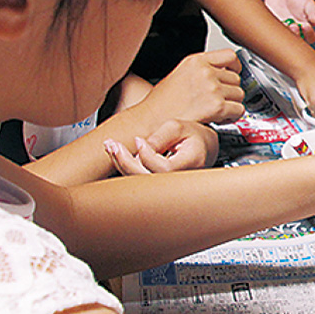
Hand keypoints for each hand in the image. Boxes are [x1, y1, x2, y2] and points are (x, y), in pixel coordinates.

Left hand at [104, 120, 218, 174]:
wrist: (204, 148)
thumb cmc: (193, 136)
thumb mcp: (178, 127)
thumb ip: (159, 137)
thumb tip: (138, 146)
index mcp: (192, 163)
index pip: (165, 168)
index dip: (148, 155)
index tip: (140, 140)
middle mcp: (182, 179)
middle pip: (149, 180)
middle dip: (125, 162)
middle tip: (111, 145)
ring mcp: (172, 186)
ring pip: (142, 182)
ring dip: (121, 164)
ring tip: (111, 146)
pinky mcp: (160, 185)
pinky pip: (141, 180)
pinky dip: (126, 167)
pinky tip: (117, 154)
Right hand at [141, 49, 245, 124]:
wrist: (151, 120)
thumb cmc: (161, 103)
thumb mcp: (180, 74)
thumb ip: (201, 70)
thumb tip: (220, 73)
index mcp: (196, 61)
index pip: (230, 56)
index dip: (235, 67)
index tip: (234, 73)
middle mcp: (205, 72)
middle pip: (236, 78)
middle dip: (230, 90)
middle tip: (219, 99)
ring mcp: (212, 88)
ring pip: (239, 94)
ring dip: (232, 104)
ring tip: (217, 109)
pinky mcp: (217, 106)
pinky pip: (239, 110)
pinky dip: (232, 116)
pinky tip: (220, 118)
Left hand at [264, 0, 314, 43]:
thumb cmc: (298, 0)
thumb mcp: (308, 3)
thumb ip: (313, 11)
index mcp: (307, 29)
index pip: (311, 37)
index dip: (309, 33)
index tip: (305, 25)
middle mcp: (296, 33)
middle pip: (298, 41)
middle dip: (296, 35)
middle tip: (294, 26)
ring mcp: (284, 32)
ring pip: (285, 38)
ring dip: (285, 33)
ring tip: (286, 22)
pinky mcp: (273, 28)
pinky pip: (274, 32)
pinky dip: (275, 28)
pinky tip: (277, 21)